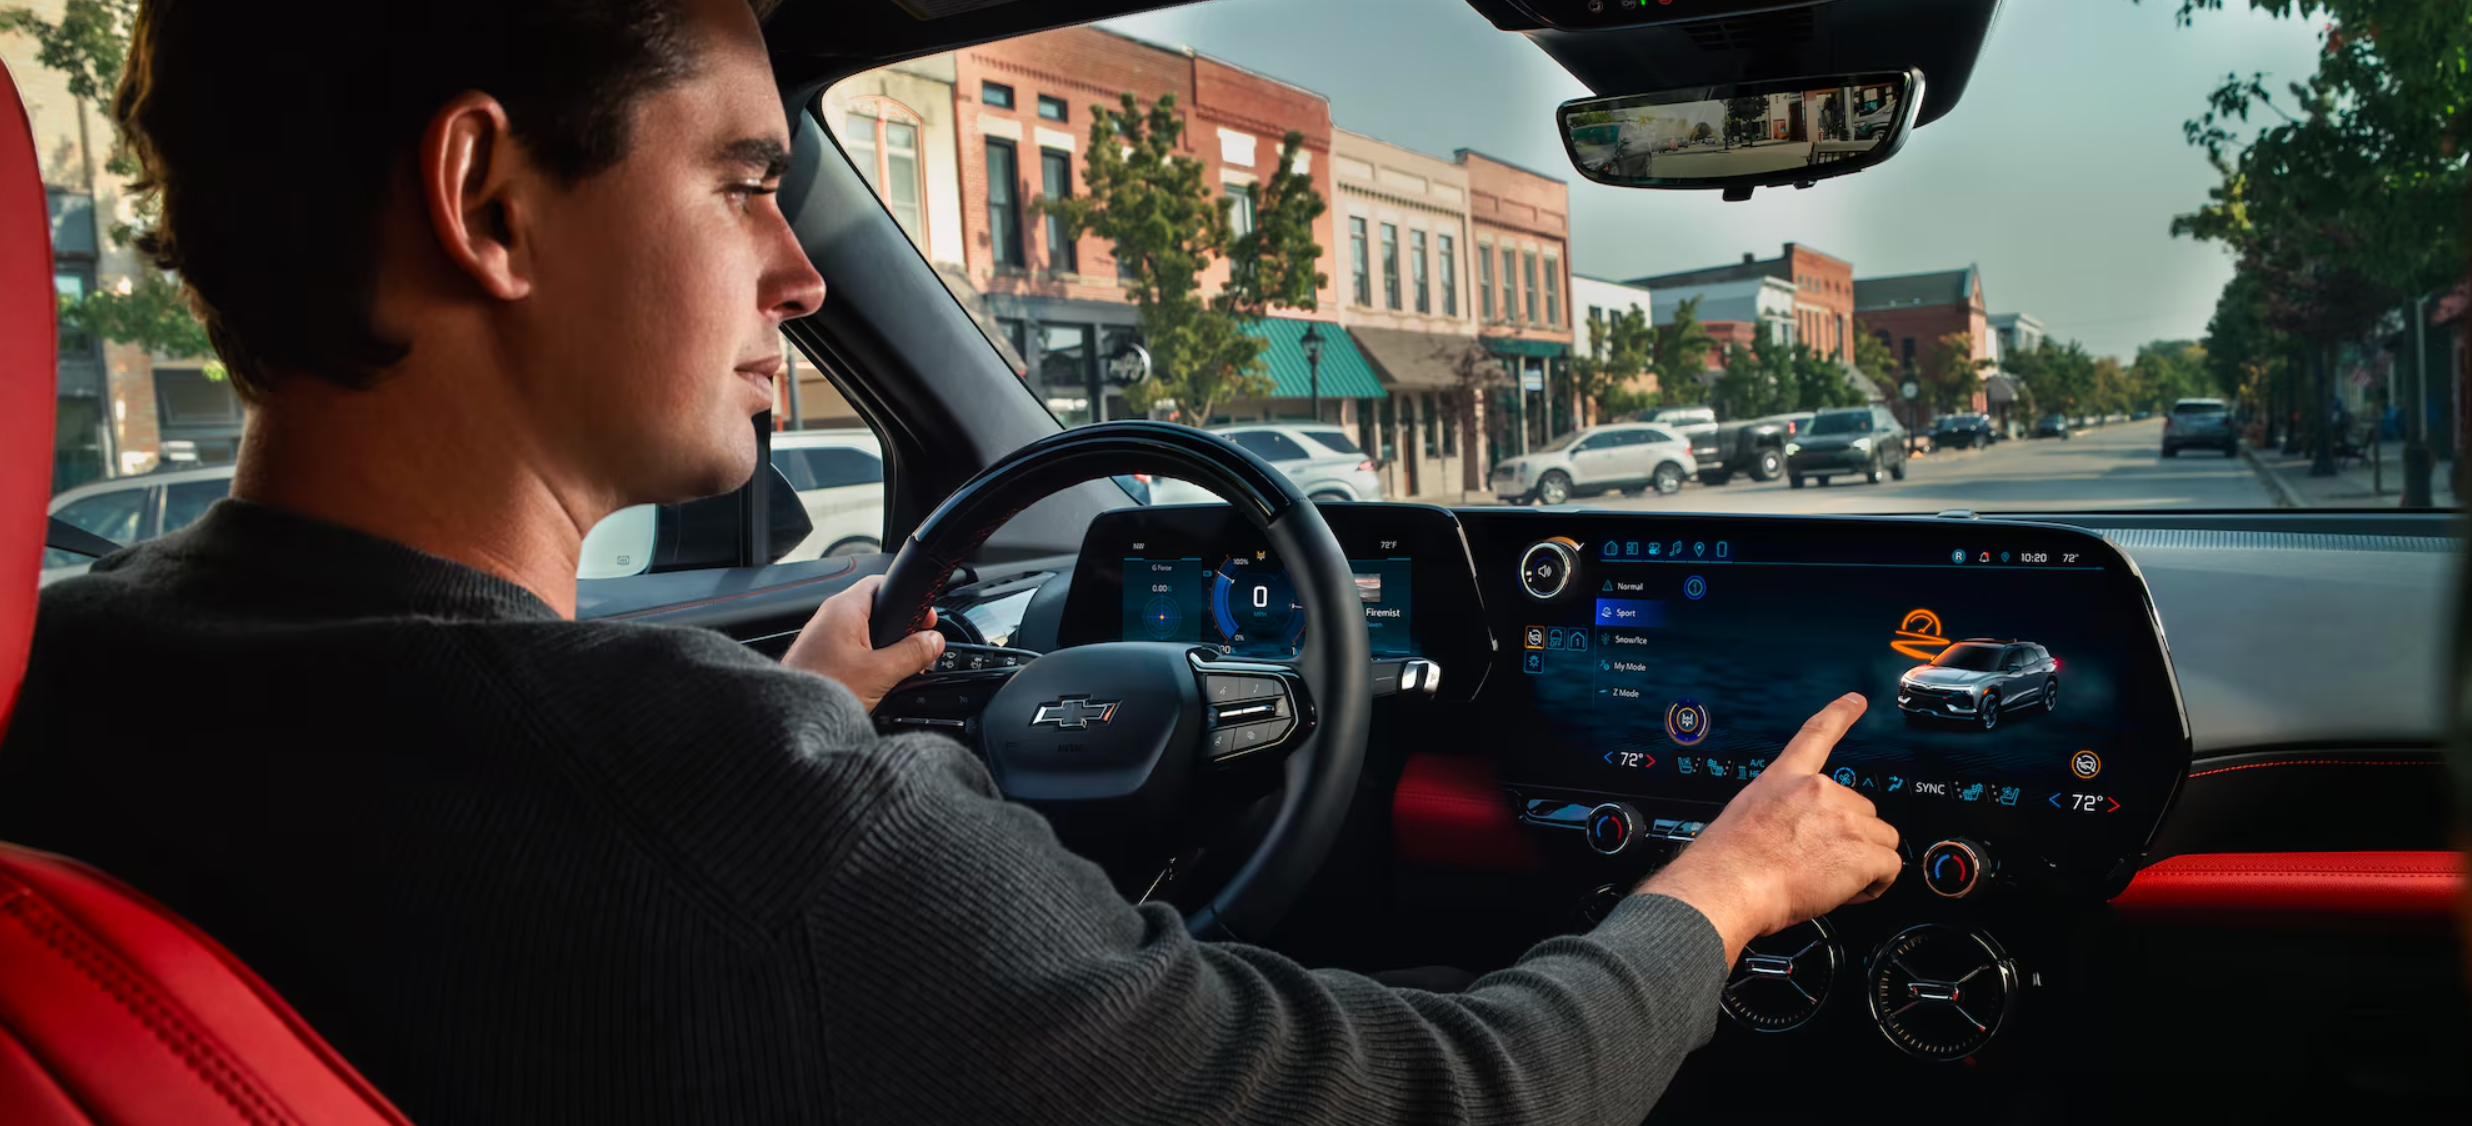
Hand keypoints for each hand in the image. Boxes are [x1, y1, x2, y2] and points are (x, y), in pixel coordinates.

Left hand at [782, 575, 944, 712]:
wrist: (787, 720)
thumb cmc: (820, 690)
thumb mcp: (879, 673)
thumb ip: (912, 654)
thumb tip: (934, 641)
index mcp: (844, 609)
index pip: (882, 583)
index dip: (909, 598)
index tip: (927, 618)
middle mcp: (832, 617)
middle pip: (878, 610)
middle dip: (903, 629)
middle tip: (920, 649)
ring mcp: (825, 637)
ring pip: (867, 632)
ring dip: (888, 648)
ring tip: (904, 669)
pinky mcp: (823, 657)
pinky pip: (855, 649)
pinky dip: (872, 660)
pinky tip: (881, 681)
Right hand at [1639, 693, 1901, 965]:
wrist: (1728, 886)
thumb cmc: (1726, 863)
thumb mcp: (1745, 817)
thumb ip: (1780, 813)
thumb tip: (1797, 835)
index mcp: (1784, 778)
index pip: (1816, 735)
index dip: (1839, 714)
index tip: (1856, 700)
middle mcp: (1818, 790)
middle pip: (1861, 808)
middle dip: (1849, 836)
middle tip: (1819, 863)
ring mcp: (1844, 818)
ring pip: (1880, 839)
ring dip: (1864, 860)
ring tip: (1828, 880)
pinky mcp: (1863, 850)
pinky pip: (1889, 867)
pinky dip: (1876, 884)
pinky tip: (1849, 891)